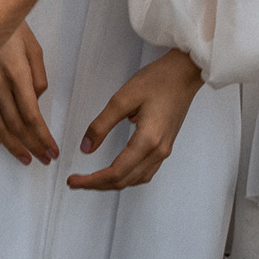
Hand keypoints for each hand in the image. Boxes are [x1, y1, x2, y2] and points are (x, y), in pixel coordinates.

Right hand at [0, 21, 55, 163]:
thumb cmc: (11, 27)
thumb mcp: (34, 47)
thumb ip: (39, 77)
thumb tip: (36, 100)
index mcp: (17, 73)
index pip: (32, 115)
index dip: (43, 137)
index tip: (52, 150)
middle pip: (16, 125)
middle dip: (32, 146)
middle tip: (43, 159)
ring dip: (12, 146)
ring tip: (24, 158)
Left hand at [67, 48, 203, 190]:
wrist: (185, 73)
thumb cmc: (158, 80)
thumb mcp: (123, 99)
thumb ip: (101, 125)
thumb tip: (86, 148)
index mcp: (148, 141)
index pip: (116, 172)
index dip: (92, 180)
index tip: (73, 180)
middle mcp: (158, 151)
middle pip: (124, 181)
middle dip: (98, 184)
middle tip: (75, 181)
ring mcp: (164, 151)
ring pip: (135, 180)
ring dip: (112, 183)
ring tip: (92, 180)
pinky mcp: (165, 147)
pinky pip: (145, 172)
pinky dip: (127, 177)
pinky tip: (117, 172)